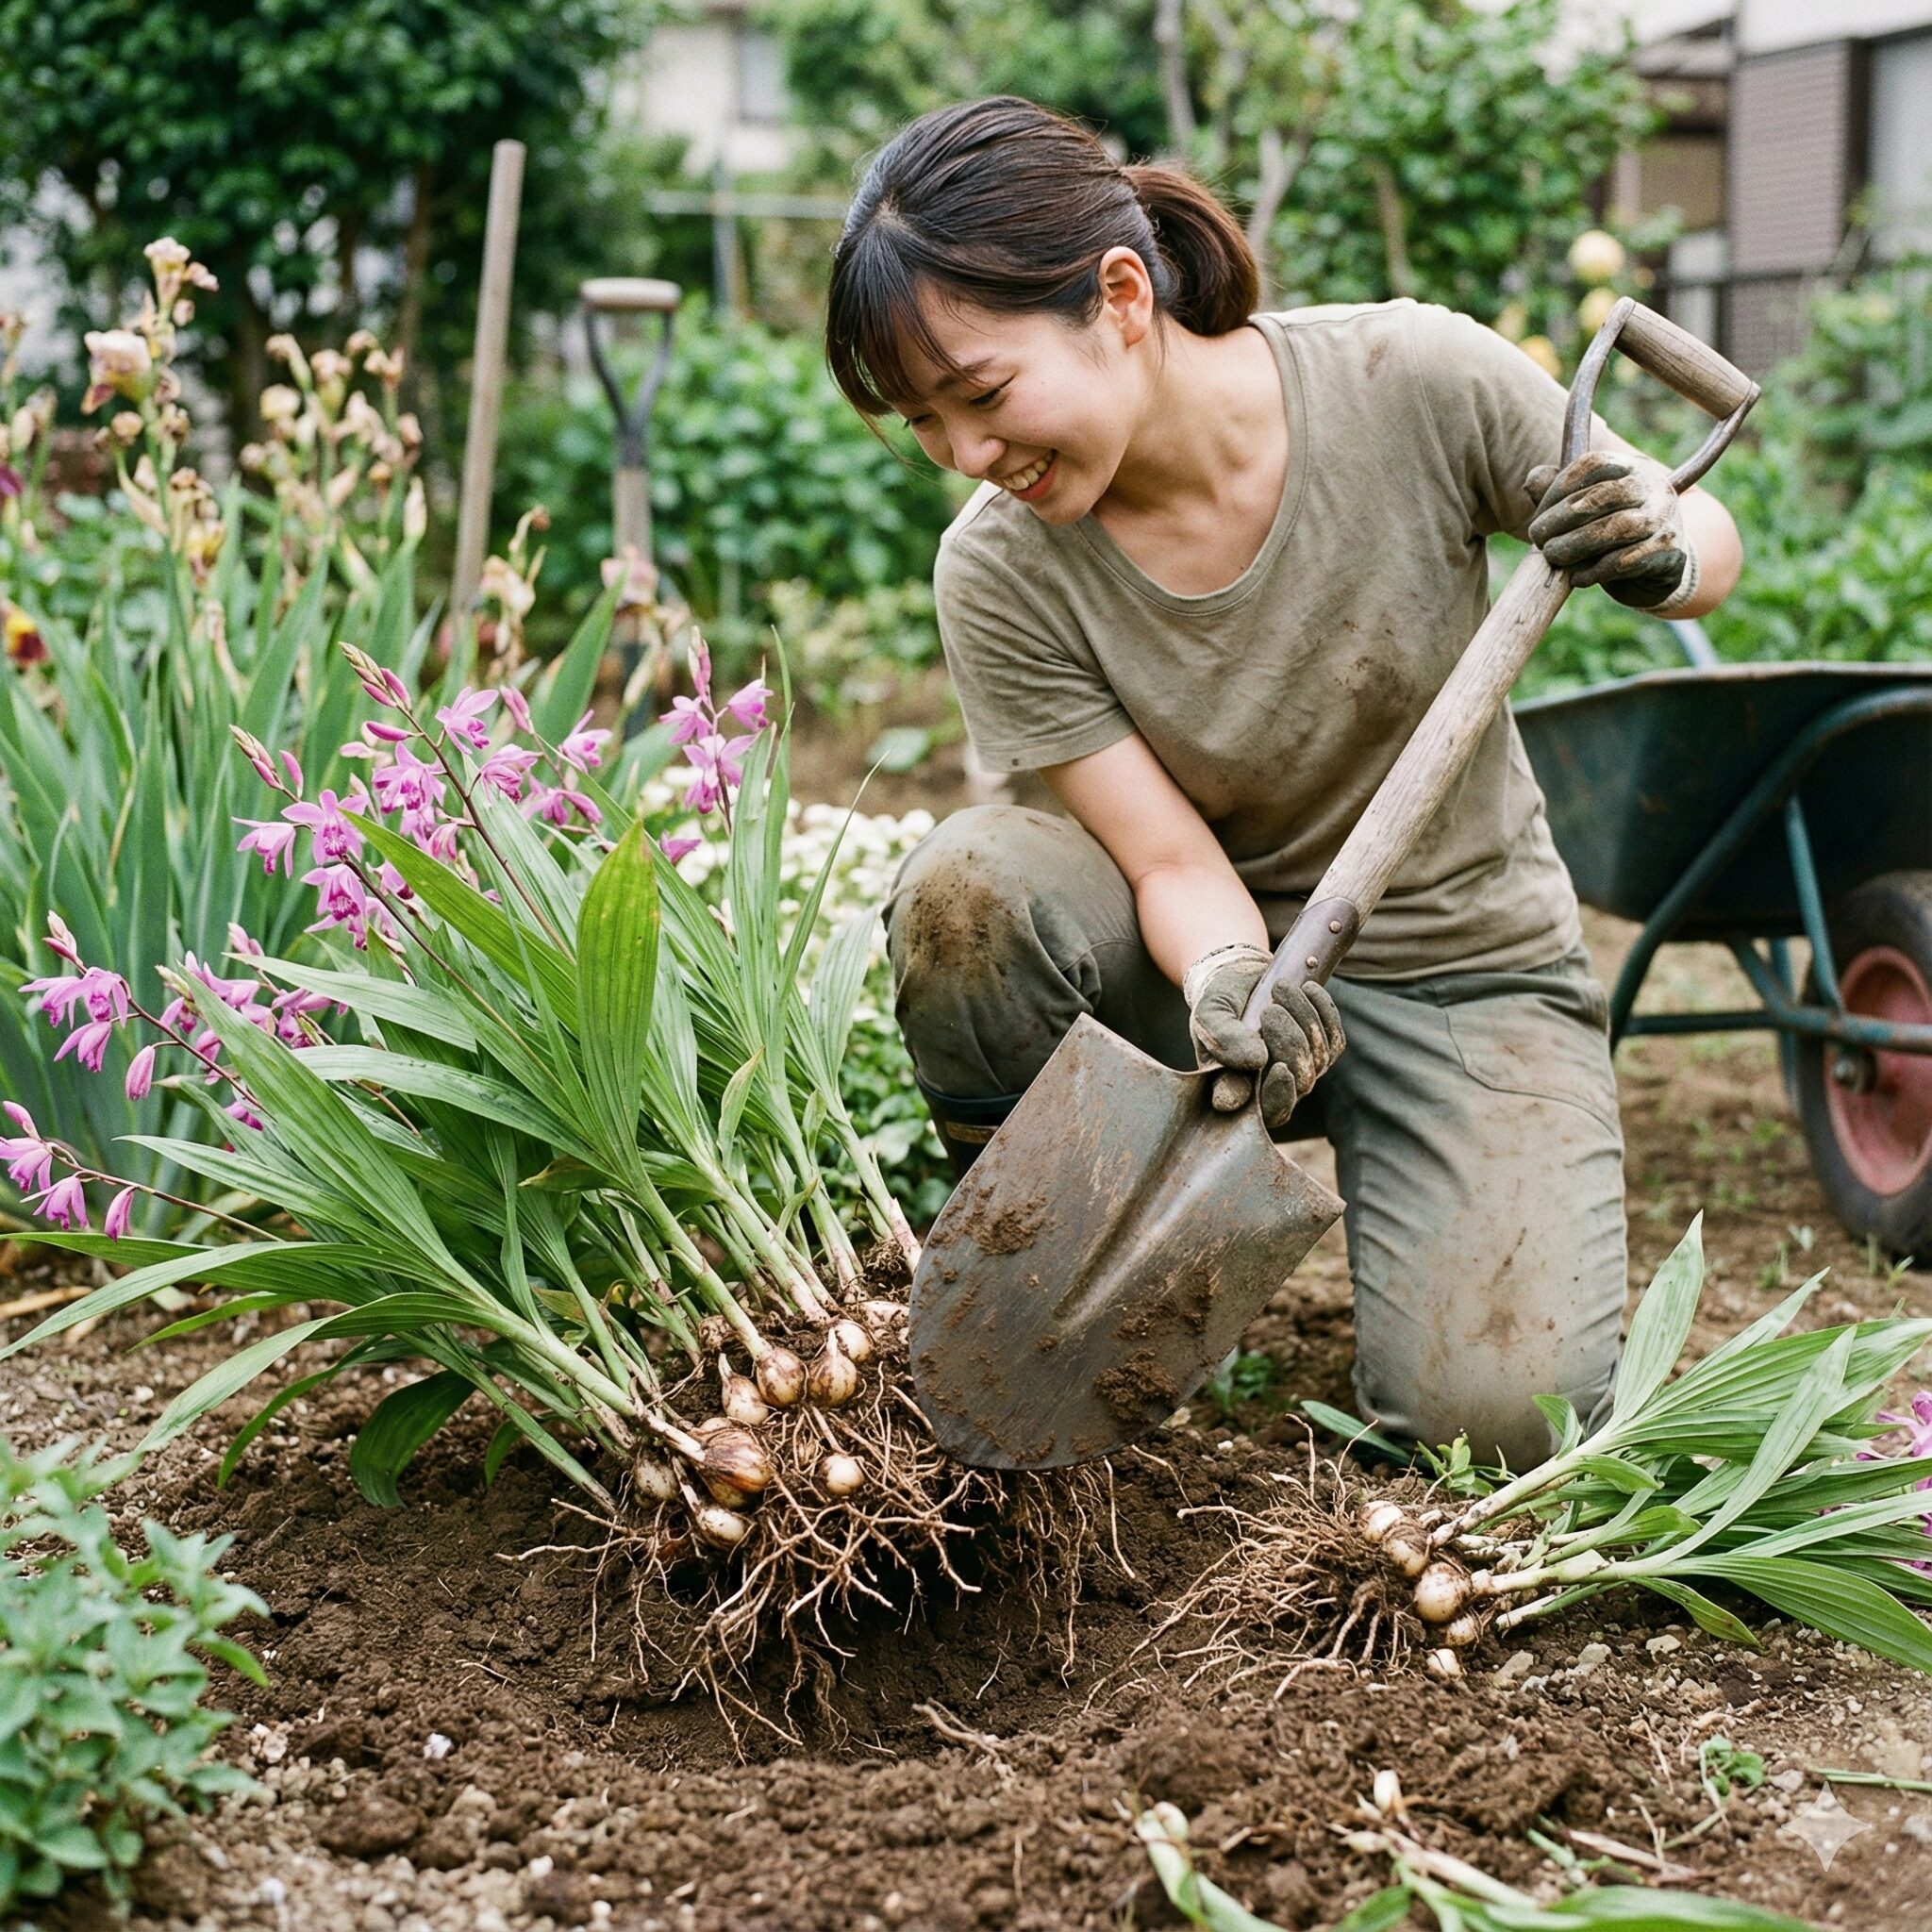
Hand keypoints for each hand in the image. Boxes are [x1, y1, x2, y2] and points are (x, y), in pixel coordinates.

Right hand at [1184, 945, 1345, 1129]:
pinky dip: (1322, 1010)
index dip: (1279, 1096)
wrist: (1241, 979)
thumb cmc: (1220, 1003)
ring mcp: (1301, 1073)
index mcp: (1239, 1090)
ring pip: (1319, 1057)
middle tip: (1270, 1009)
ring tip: (1279, 989)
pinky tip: (1306, 990)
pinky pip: (1335, 1038)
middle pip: (1301, 1081)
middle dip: (1290, 1041)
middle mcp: (1273, 1089)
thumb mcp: (1209, 1014)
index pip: (1269, 1111)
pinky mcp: (1322, 1052)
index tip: (1280, 1069)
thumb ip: (1222, 1038)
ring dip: (1303, 1016)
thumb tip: (1257, 1061)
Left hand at [1525, 450, 1691, 609]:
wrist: (1654, 574)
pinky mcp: (1670, 554)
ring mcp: (1666, 520)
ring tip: (1553, 556)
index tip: (1538, 514)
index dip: (1559, 488)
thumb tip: (1532, 481)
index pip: (1594, 464)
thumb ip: (1558, 493)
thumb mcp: (1584, 511)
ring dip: (1577, 544)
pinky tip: (1577, 578)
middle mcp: (1654, 488)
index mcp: (1632, 468)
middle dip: (1563, 517)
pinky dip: (1596, 571)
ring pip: (1619, 527)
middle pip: (1606, 494)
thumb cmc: (1610, 537)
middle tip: (1538, 538)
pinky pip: (1627, 560)